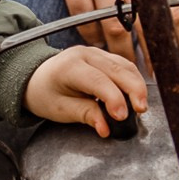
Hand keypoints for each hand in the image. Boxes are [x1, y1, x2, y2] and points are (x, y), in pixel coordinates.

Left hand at [23, 46, 148, 134]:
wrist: (37, 79)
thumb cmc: (45, 94)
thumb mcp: (60, 109)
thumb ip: (85, 115)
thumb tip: (106, 127)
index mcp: (69, 66)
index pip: (98, 80)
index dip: (114, 98)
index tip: (121, 116)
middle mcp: (84, 54)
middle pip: (117, 69)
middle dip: (133, 90)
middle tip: (141, 111)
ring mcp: (95, 52)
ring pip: (125, 66)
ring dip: (137, 85)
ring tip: (141, 106)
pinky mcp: (104, 56)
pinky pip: (124, 66)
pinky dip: (133, 80)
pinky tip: (136, 96)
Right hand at [37, 0, 178, 68]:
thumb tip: (162, 2)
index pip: (171, 7)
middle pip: (145, 23)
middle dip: (153, 55)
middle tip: (154, 77)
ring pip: (113, 24)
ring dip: (121, 53)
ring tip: (125, 71)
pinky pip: (82, 14)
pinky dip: (90, 34)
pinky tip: (94, 45)